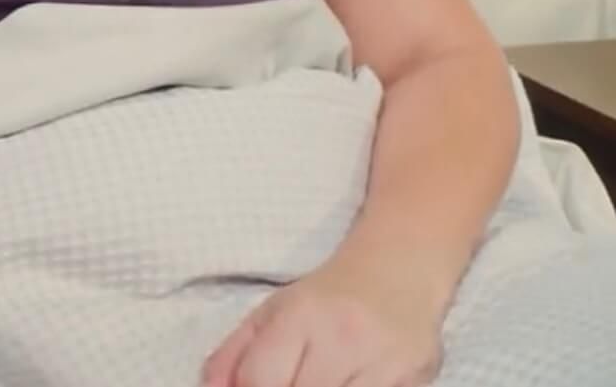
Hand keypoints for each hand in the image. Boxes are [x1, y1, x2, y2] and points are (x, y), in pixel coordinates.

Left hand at [202, 252, 446, 386]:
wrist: (400, 272)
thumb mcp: (271, 314)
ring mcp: (383, 362)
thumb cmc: (326, 299)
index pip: (259, 380)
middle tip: (287, 380)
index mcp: (299, 316)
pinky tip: (344, 383)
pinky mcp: (414, 380)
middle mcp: (342, 338)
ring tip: (313, 378)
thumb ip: (233, 355)